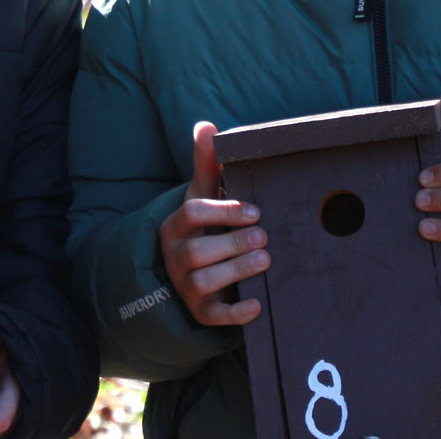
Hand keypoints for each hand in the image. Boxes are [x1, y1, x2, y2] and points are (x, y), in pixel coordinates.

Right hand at [156, 121, 267, 325]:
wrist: (194, 272)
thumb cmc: (204, 227)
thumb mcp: (202, 196)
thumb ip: (206, 164)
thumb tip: (206, 125)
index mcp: (175, 225)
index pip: (192, 213)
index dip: (223, 211)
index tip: (254, 210)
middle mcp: (174, 256)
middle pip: (198, 251)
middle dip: (234, 243)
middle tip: (265, 236)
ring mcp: (185, 286)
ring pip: (204, 281)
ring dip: (237, 270)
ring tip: (266, 260)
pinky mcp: (200, 312)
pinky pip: (213, 316)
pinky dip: (235, 313)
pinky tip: (257, 304)